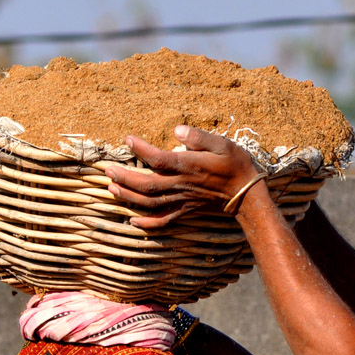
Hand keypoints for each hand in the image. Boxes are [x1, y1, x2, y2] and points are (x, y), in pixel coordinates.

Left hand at [103, 126, 262, 228]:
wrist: (246, 195)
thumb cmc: (236, 165)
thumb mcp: (223, 144)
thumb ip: (199, 137)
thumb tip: (177, 130)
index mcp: (189, 167)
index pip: (159, 159)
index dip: (141, 149)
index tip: (128, 139)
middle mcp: (182, 186)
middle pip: (147, 185)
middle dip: (125, 179)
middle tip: (108, 170)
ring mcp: (182, 201)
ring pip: (150, 203)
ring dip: (129, 198)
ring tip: (112, 188)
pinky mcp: (185, 211)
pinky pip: (163, 221)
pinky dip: (146, 223)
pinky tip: (132, 220)